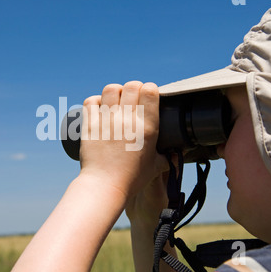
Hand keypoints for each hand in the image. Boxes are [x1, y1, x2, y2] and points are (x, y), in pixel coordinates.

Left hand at [79, 81, 168, 200]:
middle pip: (131, 85)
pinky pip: (91, 101)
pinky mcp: (90, 125)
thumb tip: (179, 154)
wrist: (105, 186)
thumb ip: (169, 158)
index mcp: (147, 127)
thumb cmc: (132, 179)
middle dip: (134, 88)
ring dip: (115, 92)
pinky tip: (99, 108)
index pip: (150, 91)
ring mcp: (107, 121)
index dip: (150, 89)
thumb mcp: (156, 167)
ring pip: (111, 89)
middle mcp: (127, 120)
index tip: (148, 95)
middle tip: (132, 98)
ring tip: (116, 101)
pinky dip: (96, 102)